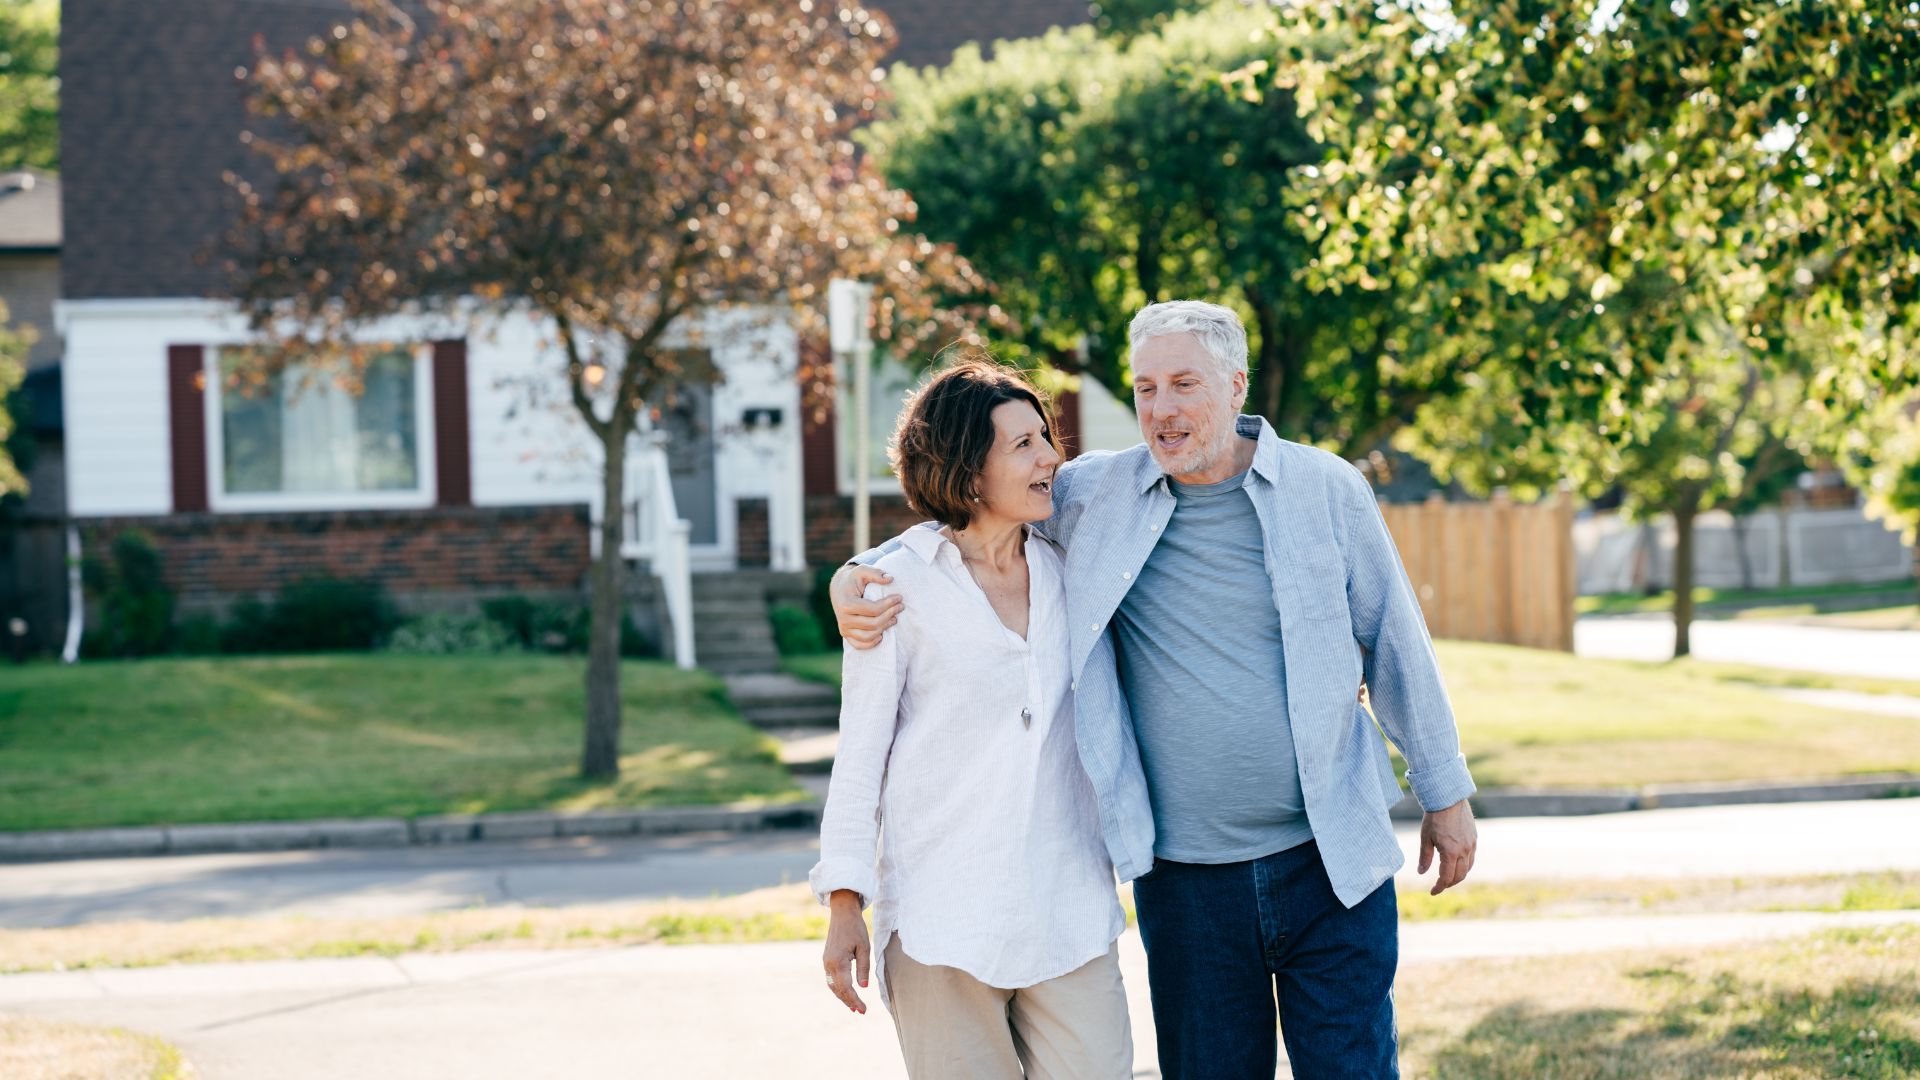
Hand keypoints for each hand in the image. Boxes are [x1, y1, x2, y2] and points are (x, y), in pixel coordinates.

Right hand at [821, 891, 871, 1013]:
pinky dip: (838, 988)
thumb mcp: (864, 948)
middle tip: (861, 1011)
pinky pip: (831, 978)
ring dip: (842, 996)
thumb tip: (863, 987)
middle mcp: (829, 964)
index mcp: (838, 961)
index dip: (855, 1000)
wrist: (842, 913)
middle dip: (849, 1001)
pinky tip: (846, 992)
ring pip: (833, 985)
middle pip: (838, 989)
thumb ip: (863, 968)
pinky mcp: (827, 959)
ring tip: (853, 1006)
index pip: (846, 987)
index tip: (863, 1009)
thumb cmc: (856, 928)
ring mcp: (826, 962)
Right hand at [831, 565, 900, 649]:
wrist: (839, 588)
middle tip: (900, 607)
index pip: (873, 610)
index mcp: (847, 604)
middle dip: (890, 615)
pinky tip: (881, 635)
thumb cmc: (853, 579)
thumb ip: (876, 573)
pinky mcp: (845, 634)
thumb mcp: (862, 570)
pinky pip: (859, 645)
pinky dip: (871, 643)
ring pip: (868, 636)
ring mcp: (844, 628)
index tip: (899, 598)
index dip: (889, 605)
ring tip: (894, 619)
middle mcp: (844, 619)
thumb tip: (890, 579)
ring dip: (884, 628)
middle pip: (873, 624)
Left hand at [1418, 798, 1477, 895]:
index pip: (1446, 877)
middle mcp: (1464, 851)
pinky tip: (1457, 864)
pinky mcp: (1474, 839)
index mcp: (1450, 852)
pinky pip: (1472, 858)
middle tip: (1439, 885)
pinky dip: (1465, 866)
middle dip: (1448, 884)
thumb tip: (1422, 873)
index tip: (1432, 892)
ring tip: (1448, 876)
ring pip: (1467, 868)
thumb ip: (1425, 857)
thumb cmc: (1434, 817)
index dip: (1439, 887)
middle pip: (1459, 876)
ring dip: (1458, 876)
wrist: (1449, 799)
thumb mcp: (1425, 838)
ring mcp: (1471, 845)